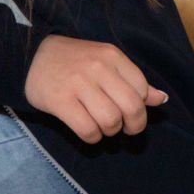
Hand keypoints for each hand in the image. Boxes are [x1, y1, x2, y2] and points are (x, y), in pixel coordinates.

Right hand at [24, 34, 166, 143]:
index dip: (141, 107)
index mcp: (113, 56)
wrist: (32, 56)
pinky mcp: (59, 101)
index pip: (141, 89)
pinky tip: (90, 133)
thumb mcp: (107, 62)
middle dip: (134, 125)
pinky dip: (93, 137)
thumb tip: (161, 99)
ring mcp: (78, 84)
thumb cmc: (75, 61)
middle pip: (131, 107)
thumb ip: (133, 80)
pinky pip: (87, 129)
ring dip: (111, 131)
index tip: (132, 113)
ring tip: (104, 128)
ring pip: (110, 120)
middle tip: (126, 129)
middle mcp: (98, 68)